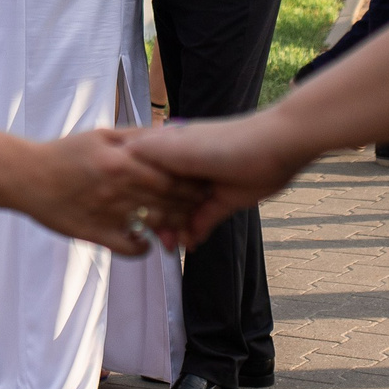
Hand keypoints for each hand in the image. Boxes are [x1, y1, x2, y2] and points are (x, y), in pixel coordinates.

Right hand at [15, 129, 205, 254]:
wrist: (25, 176)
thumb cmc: (64, 152)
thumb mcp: (101, 135)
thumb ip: (135, 136)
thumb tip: (167, 134)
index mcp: (122, 161)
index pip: (172, 175)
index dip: (193, 182)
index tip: (206, 182)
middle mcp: (119, 188)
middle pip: (169, 201)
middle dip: (191, 205)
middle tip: (203, 205)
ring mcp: (108, 214)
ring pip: (155, 225)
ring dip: (174, 227)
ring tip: (183, 225)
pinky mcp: (95, 234)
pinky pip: (129, 248)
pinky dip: (144, 248)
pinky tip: (147, 243)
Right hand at [125, 115, 313, 245]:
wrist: (273, 148)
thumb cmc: (221, 143)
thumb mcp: (175, 146)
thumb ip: (147, 155)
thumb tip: (115, 159)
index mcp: (169, 149)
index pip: (142, 174)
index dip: (133, 194)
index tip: (125, 213)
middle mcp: (184, 167)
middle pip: (160, 198)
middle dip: (154, 218)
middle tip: (152, 237)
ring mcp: (203, 185)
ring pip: (180, 212)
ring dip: (174, 230)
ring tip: (172, 246)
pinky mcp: (222, 200)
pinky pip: (202, 221)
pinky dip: (194, 233)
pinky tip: (190, 244)